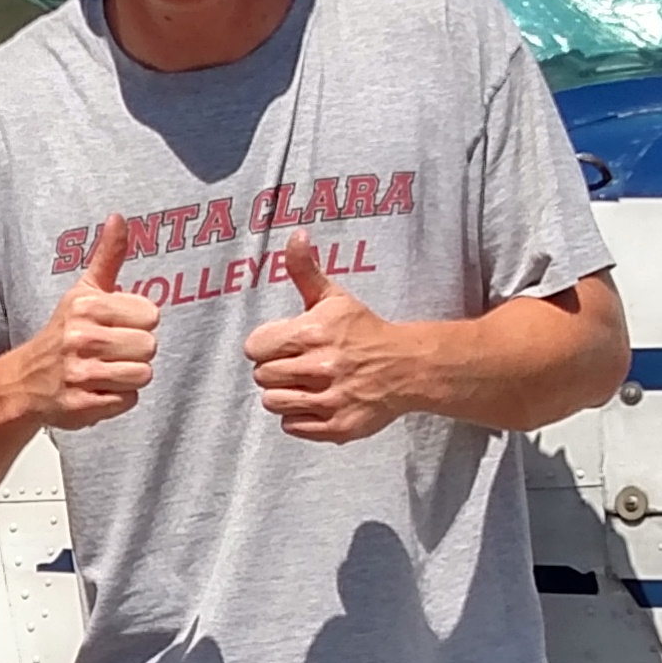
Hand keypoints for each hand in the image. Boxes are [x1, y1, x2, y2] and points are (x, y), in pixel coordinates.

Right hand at [16, 216, 163, 433]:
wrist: (23, 382)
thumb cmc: (63, 333)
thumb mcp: (83, 291)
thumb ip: (107, 256)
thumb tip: (119, 217)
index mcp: (86, 306)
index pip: (150, 314)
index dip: (139, 323)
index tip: (117, 327)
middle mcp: (80, 338)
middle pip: (150, 346)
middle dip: (135, 352)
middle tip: (111, 352)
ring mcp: (79, 373)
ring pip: (142, 375)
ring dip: (129, 377)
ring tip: (106, 371)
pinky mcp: (80, 405)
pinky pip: (127, 401)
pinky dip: (117, 400)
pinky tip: (97, 390)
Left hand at [245, 283, 413, 441]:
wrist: (407, 366)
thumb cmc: (363, 330)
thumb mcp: (333, 297)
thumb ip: (305, 269)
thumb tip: (296, 236)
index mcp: (312, 333)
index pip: (254, 348)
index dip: (265, 346)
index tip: (282, 345)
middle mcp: (320, 367)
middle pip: (262, 377)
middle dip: (274, 369)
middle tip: (295, 365)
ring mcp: (330, 399)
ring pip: (273, 403)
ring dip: (284, 394)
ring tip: (304, 384)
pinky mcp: (338, 426)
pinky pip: (292, 426)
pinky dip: (298, 417)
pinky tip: (316, 401)